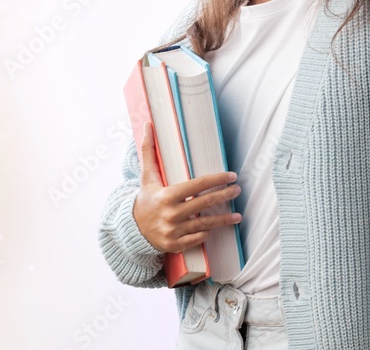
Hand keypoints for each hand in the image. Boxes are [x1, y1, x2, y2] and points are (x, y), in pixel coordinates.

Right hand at [132, 121, 241, 253]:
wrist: (132, 228)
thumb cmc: (145, 199)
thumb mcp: (147, 176)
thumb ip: (148, 150)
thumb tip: (148, 124)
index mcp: (167, 195)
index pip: (197, 185)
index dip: (217, 180)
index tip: (231, 176)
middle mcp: (171, 213)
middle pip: (205, 203)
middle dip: (224, 196)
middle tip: (237, 190)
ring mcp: (173, 231)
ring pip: (204, 224)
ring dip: (223, 220)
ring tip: (238, 216)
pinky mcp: (175, 245)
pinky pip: (196, 239)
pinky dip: (206, 233)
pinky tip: (216, 228)